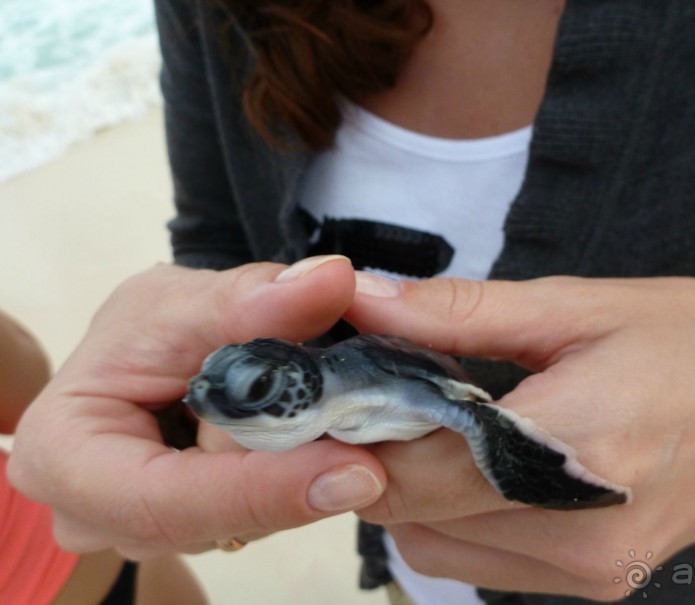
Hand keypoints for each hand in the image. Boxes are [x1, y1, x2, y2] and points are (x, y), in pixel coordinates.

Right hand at [8, 257, 385, 558]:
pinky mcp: (195, 527)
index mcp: (67, 456)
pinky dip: (298, 478)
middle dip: (293, 481)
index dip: (262, 488)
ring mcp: (147, 529)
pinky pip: (259, 516)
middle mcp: (96, 514)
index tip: (356, 470)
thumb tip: (331, 278)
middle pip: (212, 518)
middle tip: (376, 450)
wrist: (149, 353)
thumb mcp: (185, 299)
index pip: (167, 499)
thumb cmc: (146, 326)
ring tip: (352, 433)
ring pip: (246, 522)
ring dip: (302, 476)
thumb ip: (252, 297)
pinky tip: (326, 443)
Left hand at [346, 274, 694, 599]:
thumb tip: (367, 299)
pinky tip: (477, 462)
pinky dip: (454, 516)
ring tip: (433, 423)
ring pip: (434, 548)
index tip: (328, 389)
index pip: (413, 468)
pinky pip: (480, 563)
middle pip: (412, 516)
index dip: (351, 431)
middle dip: (375, 457)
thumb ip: (460, 312)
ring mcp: (586, 568)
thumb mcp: (578, 306)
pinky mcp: (594, 580)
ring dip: (411, 491)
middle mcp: (574, 532)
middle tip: (378, 393)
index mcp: (572, 449)